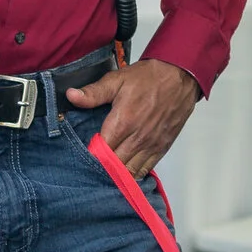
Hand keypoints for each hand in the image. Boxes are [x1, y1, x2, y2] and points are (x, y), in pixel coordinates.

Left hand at [62, 58, 198, 177]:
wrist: (180, 77)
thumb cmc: (148, 78)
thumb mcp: (117, 79)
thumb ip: (94, 92)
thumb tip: (71, 96)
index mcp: (123, 122)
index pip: (100, 152)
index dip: (90, 155)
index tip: (83, 154)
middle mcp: (137, 138)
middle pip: (114, 166)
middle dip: (101, 168)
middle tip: (92, 165)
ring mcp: (151, 145)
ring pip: (129, 173)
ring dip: (117, 174)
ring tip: (106, 171)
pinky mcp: (162, 148)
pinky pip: (145, 170)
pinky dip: (133, 174)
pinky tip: (125, 172)